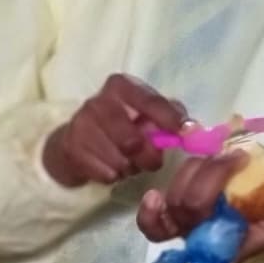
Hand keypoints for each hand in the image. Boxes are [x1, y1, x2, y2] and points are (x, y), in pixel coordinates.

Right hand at [41, 75, 183, 188]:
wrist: (75, 142)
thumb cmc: (121, 125)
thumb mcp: (145, 114)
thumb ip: (170, 115)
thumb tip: (192, 129)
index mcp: (121, 86)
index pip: (150, 102)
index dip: (170, 119)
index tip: (186, 134)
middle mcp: (98, 101)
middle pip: (133, 140)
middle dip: (148, 157)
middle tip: (152, 162)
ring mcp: (81, 124)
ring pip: (120, 160)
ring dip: (130, 168)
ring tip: (128, 163)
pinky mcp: (70, 148)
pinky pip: (105, 172)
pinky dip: (113, 176)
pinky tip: (110, 168)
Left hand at [137, 149, 263, 260]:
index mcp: (234, 245)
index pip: (208, 225)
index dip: (210, 186)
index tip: (239, 158)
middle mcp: (206, 242)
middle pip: (186, 207)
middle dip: (208, 174)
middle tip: (234, 155)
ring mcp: (189, 230)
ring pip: (173, 201)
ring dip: (193, 172)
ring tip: (218, 159)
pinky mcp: (179, 218)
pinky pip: (155, 222)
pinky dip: (151, 209)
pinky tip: (155, 193)